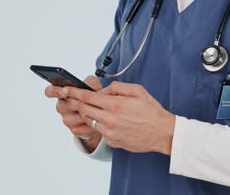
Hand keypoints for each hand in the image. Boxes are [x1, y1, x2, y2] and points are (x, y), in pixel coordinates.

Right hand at [45, 76, 102, 151]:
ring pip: (75, 117)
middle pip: (65, 105)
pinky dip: (91, 123)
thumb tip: (89, 87)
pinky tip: (97, 119)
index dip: (54, 91)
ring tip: (97, 110)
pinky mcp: (74, 130)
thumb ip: (89, 82)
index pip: (50, 91)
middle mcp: (61, 107)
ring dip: (86, 113)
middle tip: (89, 100)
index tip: (63, 91)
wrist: (101, 110)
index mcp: (61, 93)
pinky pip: (82, 127)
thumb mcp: (92, 83)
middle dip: (78, 102)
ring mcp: (67, 119)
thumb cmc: (94, 93)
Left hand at [60, 81, 175, 154]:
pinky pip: (99, 131)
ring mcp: (109, 132)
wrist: (162, 133)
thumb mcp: (137, 91)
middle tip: (68, 97)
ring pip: (89, 121)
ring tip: (88, 108)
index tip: (66, 90)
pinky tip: (107, 120)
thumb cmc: (152, 111)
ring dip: (86, 113)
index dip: (74, 92)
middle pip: (82, 109)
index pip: (87, 97)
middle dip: (73, 102)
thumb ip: (117, 87)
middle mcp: (109, 119)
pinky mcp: (112, 142)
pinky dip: (99, 124)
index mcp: (115, 105)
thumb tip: (103, 90)